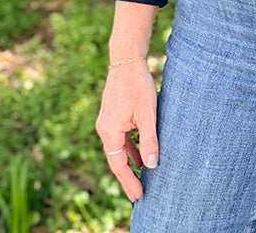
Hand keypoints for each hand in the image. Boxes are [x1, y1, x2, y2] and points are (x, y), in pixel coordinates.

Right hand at [95, 61, 158, 201]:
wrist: (127, 60)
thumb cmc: (138, 85)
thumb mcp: (148, 114)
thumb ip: (149, 140)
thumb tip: (151, 165)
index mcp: (109, 131)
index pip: (118, 164)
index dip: (128, 181)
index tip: (138, 196)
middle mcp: (104, 129)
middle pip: (116, 159)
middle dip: (128, 176)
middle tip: (139, 193)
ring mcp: (106, 122)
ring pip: (118, 148)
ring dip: (129, 162)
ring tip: (141, 178)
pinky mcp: (112, 115)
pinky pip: (119, 138)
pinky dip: (129, 148)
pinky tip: (139, 155)